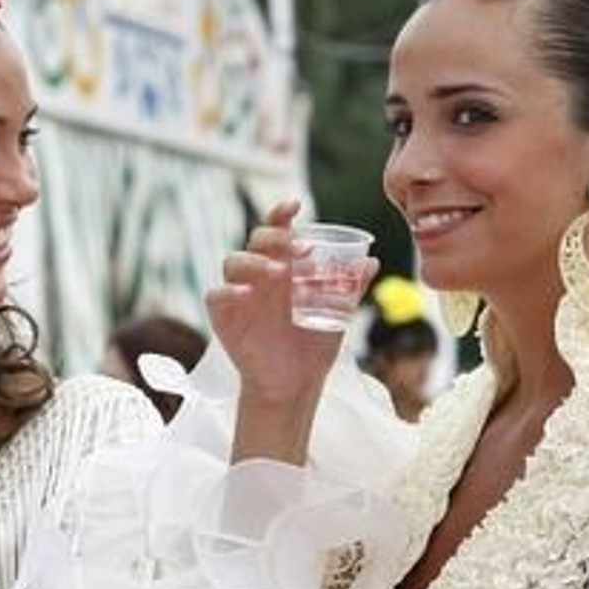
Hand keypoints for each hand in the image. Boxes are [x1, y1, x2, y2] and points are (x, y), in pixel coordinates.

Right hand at [207, 200, 377, 462]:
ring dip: (255, 261)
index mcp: (285, 264)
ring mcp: (240, 293)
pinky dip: (227, 291)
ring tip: (278, 273)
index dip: (282, 213)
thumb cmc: (314, 343)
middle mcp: (260, 273)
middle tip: (302, 250)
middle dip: (277, 237)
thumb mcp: (338, 314)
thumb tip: (371, 262)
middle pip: (257, 239)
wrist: (296, 384)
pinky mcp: (224, 317)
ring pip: (233, 261)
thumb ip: (350, 287)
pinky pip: (216, 295)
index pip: (279, 228)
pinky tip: (245, 294)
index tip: (296, 204)